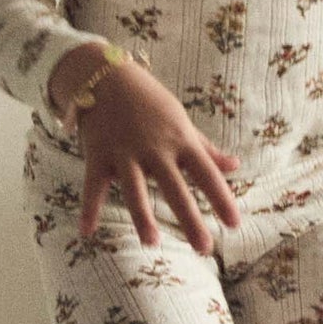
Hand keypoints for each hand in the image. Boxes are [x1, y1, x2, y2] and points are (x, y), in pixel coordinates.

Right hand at [56, 50, 240, 254]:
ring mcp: (125, 153)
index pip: (207, 174)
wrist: (106, 75)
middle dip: (190, 219)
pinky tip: (87, 232)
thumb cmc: (150, 101)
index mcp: (181, 140)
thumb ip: (206, 148)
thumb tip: (235, 165)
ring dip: (142, 217)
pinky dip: (89, 209)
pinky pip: (93, 186)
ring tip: (152, 243)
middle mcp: (155, 149)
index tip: (234, 224)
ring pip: (135, 190)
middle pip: (175, 189)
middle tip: (204, 248)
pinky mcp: (98, 154)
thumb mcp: (182, 121)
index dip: (221, 199)